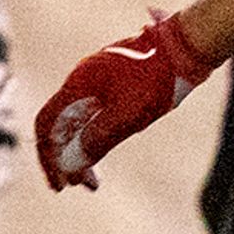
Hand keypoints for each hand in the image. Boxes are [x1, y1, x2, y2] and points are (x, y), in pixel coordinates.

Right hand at [38, 13, 214, 190]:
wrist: (186, 47)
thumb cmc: (158, 77)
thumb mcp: (129, 113)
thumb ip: (98, 138)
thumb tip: (70, 165)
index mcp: (77, 84)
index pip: (47, 124)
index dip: (48, 156)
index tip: (60, 184)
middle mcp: (82, 82)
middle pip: (62, 126)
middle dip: (67, 159)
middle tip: (80, 186)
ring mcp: (98, 83)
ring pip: (80, 122)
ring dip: (83, 152)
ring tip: (94, 182)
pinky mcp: (115, 85)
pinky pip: (96, 116)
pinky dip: (97, 137)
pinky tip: (105, 152)